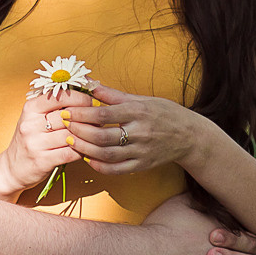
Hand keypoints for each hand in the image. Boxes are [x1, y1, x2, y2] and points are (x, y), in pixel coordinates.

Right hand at [0, 88, 87, 194]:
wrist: (12, 168)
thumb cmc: (30, 139)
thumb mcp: (35, 118)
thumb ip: (54, 107)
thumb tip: (84, 94)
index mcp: (30, 108)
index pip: (59, 96)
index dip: (80, 97)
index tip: (93, 101)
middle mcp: (30, 124)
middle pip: (68, 116)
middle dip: (88, 117)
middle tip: (101, 118)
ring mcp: (35, 143)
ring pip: (71, 135)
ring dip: (88, 135)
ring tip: (97, 133)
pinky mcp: (42, 161)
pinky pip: (70, 153)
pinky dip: (82, 150)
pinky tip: (88, 149)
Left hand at [65, 84, 210, 175]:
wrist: (190, 136)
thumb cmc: (164, 113)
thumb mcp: (142, 99)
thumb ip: (114, 95)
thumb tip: (90, 84)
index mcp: (138, 111)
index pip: (103, 113)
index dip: (81, 114)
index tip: (66, 112)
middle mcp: (140, 132)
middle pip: (102, 135)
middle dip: (79, 132)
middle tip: (65, 127)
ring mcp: (141, 151)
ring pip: (106, 154)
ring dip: (85, 149)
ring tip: (72, 141)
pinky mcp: (142, 165)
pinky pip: (117, 169)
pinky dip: (99, 166)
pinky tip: (88, 158)